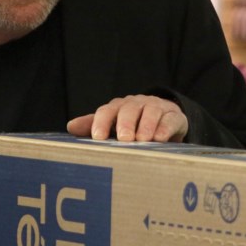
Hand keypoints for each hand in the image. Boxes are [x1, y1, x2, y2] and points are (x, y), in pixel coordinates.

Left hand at [67, 95, 187, 142]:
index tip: (97, 137)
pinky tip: (160, 139)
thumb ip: (93, 125)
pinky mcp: (174, 116)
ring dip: (146, 126)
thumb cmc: (133, 124)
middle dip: (125, 123)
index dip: (101, 122)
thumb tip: (71, 127)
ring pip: (151, 111)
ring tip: (143, 140)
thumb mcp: (113, 125)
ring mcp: (156, 107)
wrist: (165, 118)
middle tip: (124, 139)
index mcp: (118, 107)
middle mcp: (136, 104)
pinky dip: (165, 128)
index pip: (107, 111)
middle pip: (129, 109)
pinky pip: (170, 119)